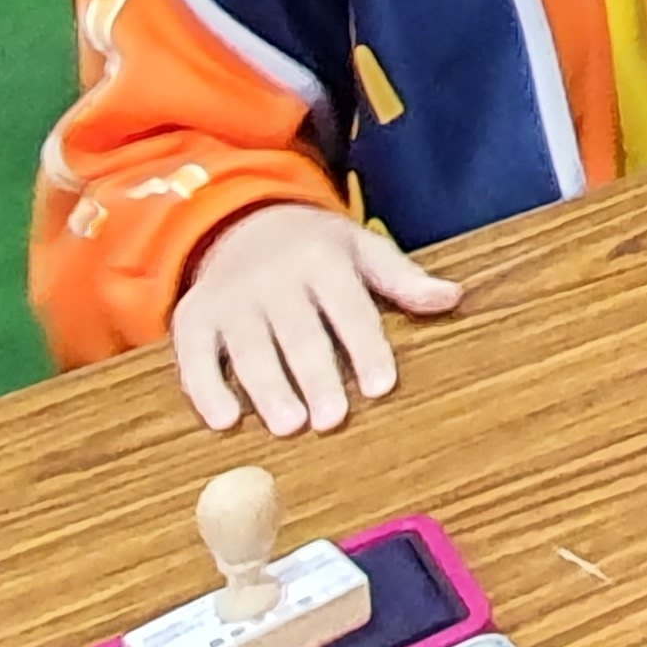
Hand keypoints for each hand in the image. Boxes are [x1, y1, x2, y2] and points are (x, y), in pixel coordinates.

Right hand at [169, 203, 460, 437]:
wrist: (242, 220)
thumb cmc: (315, 248)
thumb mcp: (362, 250)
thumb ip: (403, 279)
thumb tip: (453, 298)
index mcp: (325, 259)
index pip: (350, 308)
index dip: (366, 348)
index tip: (381, 387)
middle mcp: (275, 278)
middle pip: (299, 333)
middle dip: (316, 376)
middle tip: (332, 419)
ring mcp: (231, 298)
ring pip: (249, 348)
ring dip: (268, 389)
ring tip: (289, 427)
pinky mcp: (193, 318)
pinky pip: (194, 356)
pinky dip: (205, 389)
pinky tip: (224, 421)